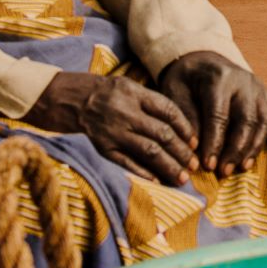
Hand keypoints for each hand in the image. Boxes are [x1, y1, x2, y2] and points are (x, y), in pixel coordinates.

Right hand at [25, 71, 198, 186]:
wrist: (70, 99)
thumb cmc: (106, 93)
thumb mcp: (129, 86)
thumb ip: (152, 102)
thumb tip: (180, 126)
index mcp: (135, 94)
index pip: (168, 111)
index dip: (185, 128)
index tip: (195, 142)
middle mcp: (126, 112)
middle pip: (162, 134)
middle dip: (181, 152)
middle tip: (194, 165)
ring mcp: (114, 131)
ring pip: (149, 151)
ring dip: (168, 166)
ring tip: (182, 178)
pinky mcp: (103, 147)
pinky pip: (127, 162)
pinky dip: (144, 173)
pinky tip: (158, 181)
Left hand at [155, 51, 266, 178]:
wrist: (202, 58)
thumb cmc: (186, 79)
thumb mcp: (175, 93)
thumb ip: (186, 118)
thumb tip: (195, 150)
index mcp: (218, 78)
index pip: (219, 115)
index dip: (214, 143)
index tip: (207, 165)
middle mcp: (243, 81)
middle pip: (246, 119)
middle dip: (236, 149)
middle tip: (224, 171)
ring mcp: (258, 87)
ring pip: (263, 119)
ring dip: (254, 146)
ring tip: (242, 167)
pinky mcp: (266, 93)